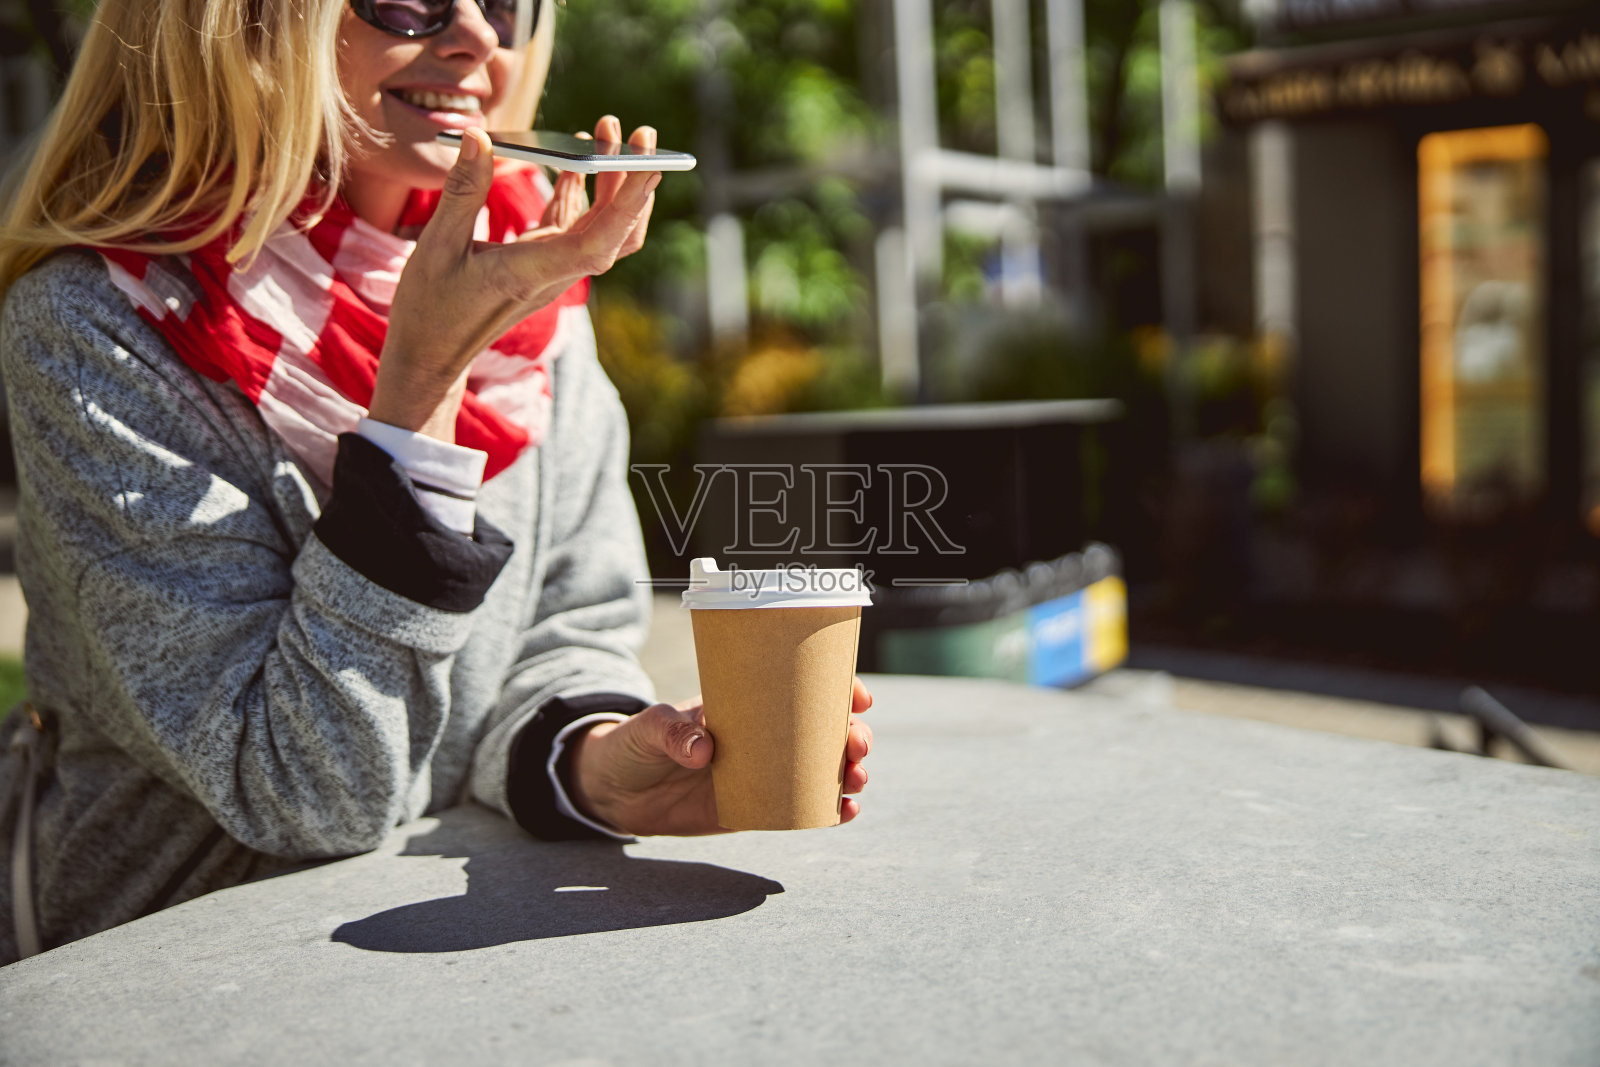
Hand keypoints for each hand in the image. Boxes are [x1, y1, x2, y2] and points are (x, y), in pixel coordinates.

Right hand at [368, 116, 659, 439]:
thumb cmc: (431, 308)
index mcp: (531, 272)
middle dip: (632, 179)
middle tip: (638, 131)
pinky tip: (574, 161)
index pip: (598, 241)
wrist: (432, 355)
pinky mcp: (540, 264)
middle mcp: (553, 272)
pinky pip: (574, 226)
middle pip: (614, 229)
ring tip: (604, 131)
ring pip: (602, 227)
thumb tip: (476, 136)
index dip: (629, 203)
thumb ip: (461, 191)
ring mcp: (551, 269)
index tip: (648, 162)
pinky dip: (580, 192)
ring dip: (611, 181)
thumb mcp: (436, 246)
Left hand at [569, 676, 874, 835]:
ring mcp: (761, 773)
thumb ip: (671, 732)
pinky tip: (848, 811)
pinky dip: (829, 810)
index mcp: (744, 705)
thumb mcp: (647, 728)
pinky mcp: (752, 809)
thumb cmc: (633, 744)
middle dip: (852, 735)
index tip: (858, 695)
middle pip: (823, 731)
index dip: (837, 688)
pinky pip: (799, 809)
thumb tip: (704, 750)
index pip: (800, 688)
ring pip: (820, 770)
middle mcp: (762, 737)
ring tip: (857, 779)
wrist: (612, 790)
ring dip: (848, 772)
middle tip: (856, 744)